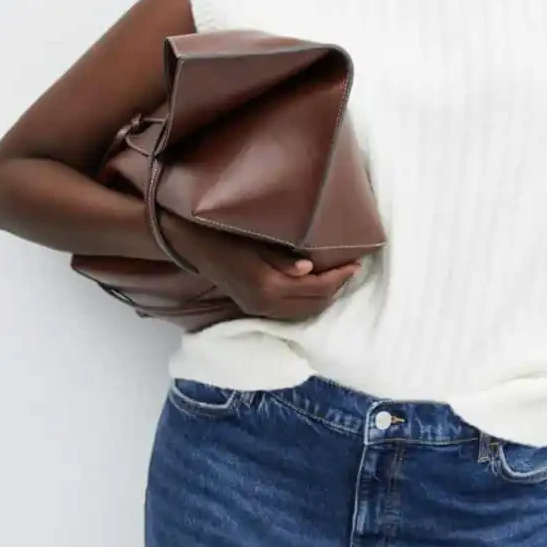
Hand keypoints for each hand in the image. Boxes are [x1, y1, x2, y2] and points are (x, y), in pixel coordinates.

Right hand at [160, 213, 360, 321]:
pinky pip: (291, 313)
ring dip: (324, 297)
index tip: (355, 263)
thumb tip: (309, 268)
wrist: (191, 243)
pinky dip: (309, 302)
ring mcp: (258, 309)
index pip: (315, 288)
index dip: (339, 277)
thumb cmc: (225, 233)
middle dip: (336, 288)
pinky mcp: (253, 308)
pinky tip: (315, 286)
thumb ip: (282, 257)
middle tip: (350, 268)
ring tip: (338, 277)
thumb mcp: (256, 239)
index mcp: (267, 285)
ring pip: (304, 313)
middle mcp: (264, 303)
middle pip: (313, 305)